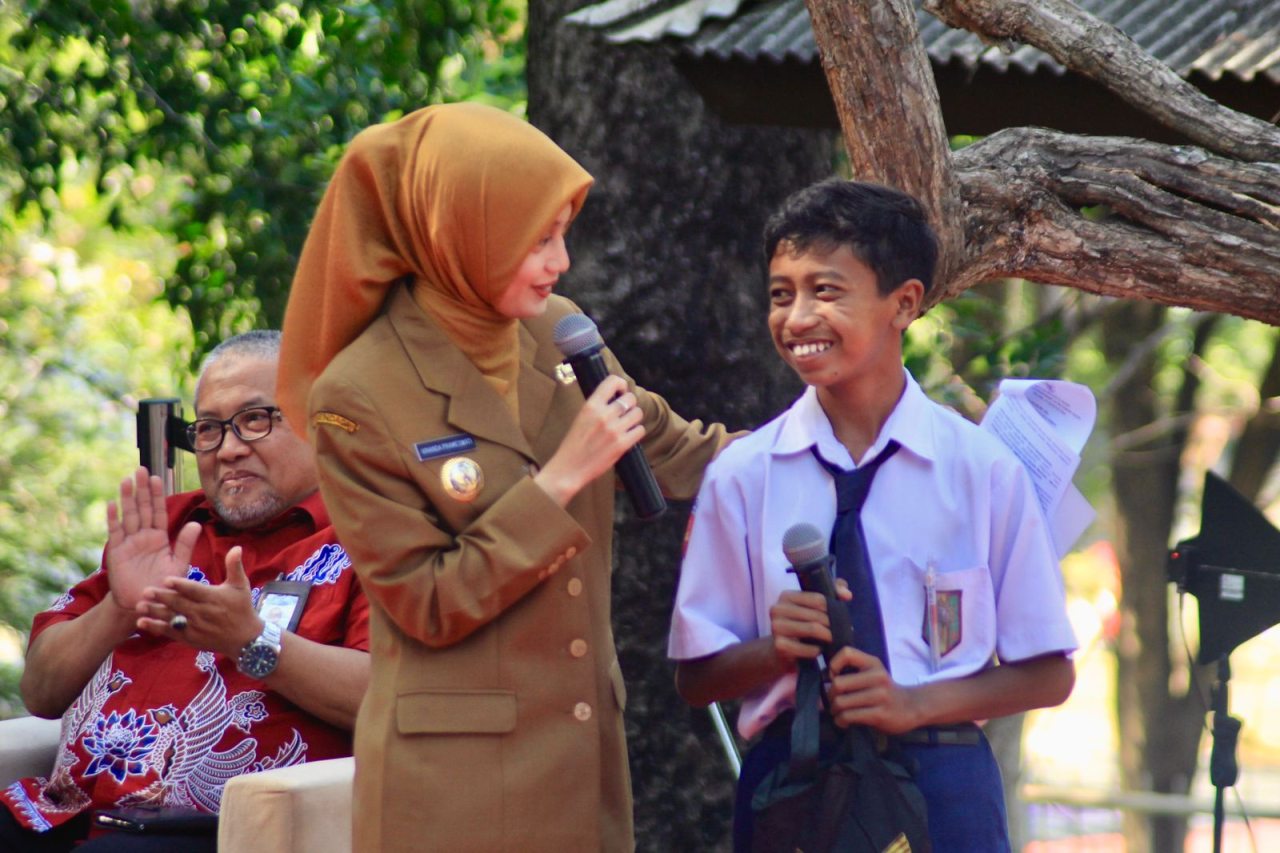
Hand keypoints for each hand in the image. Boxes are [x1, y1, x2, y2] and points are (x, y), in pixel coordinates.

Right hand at [105, 467, 198, 611]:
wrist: (144, 603)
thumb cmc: (163, 584)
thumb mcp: (178, 564)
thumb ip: (185, 544)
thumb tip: (196, 524)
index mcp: (160, 537)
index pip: (159, 511)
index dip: (158, 495)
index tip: (157, 477)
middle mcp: (144, 536)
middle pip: (143, 508)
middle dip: (142, 490)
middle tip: (141, 469)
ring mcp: (130, 543)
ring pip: (129, 516)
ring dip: (127, 498)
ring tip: (126, 480)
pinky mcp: (117, 552)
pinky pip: (116, 532)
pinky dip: (114, 518)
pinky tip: (112, 504)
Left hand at [135, 546, 263, 659]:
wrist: (245, 639)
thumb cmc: (242, 608)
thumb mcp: (241, 586)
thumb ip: (235, 566)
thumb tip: (236, 547)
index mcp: (214, 598)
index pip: (195, 590)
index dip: (180, 585)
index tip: (166, 579)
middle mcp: (203, 613)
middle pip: (180, 604)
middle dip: (162, 597)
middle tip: (145, 591)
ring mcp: (195, 627)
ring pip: (172, 618)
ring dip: (155, 612)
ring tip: (139, 606)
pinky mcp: (190, 639)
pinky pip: (170, 633)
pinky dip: (156, 628)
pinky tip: (142, 622)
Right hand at [535, 375, 644, 505]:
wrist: (569, 468)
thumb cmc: (574, 444)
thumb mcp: (581, 417)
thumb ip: (597, 407)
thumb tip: (615, 398)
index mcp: (590, 406)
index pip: (612, 381)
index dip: (621, 384)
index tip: (621, 391)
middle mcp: (603, 415)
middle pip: (630, 398)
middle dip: (630, 404)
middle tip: (624, 412)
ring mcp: (614, 430)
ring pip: (637, 413)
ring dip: (634, 418)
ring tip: (627, 424)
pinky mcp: (621, 445)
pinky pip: (640, 430)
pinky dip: (636, 432)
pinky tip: (628, 435)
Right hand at [768, 590, 833, 670]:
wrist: (782, 651)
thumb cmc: (802, 625)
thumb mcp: (815, 606)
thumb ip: (834, 591)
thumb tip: (847, 595)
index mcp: (786, 596)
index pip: (818, 599)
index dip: (832, 608)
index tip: (838, 616)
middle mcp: (777, 609)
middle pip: (817, 615)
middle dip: (832, 624)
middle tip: (840, 631)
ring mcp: (776, 627)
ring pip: (813, 628)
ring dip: (828, 636)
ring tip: (832, 639)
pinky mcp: (780, 646)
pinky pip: (808, 648)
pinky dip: (818, 650)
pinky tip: (819, 650)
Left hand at [824, 646, 920, 734]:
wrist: (911, 707)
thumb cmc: (885, 690)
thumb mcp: (873, 673)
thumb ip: (852, 672)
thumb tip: (822, 682)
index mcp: (873, 663)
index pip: (846, 653)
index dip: (833, 665)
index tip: (832, 677)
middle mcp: (877, 677)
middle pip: (838, 684)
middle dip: (830, 696)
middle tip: (832, 702)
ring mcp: (879, 696)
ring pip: (842, 702)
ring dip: (834, 710)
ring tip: (837, 712)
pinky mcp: (879, 714)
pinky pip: (849, 716)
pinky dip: (841, 720)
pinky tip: (843, 721)